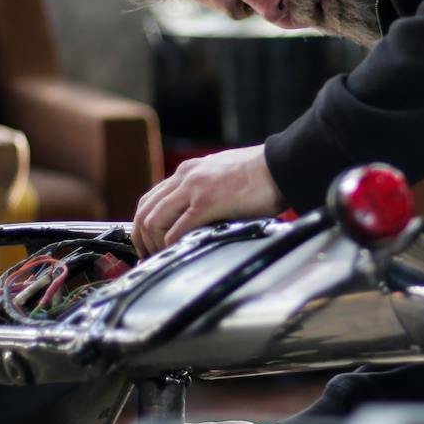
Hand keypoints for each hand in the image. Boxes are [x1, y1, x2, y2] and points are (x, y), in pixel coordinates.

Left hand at [131, 145, 284, 254]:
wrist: (281, 166)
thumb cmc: (261, 174)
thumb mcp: (222, 175)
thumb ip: (205, 191)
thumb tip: (199, 217)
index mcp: (188, 170)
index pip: (150, 199)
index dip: (143, 225)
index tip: (149, 244)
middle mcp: (185, 176)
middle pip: (144, 211)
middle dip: (141, 239)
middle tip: (150, 257)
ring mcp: (194, 188)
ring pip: (153, 221)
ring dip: (154, 245)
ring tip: (164, 258)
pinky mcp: (206, 202)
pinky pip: (176, 229)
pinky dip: (172, 245)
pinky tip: (179, 252)